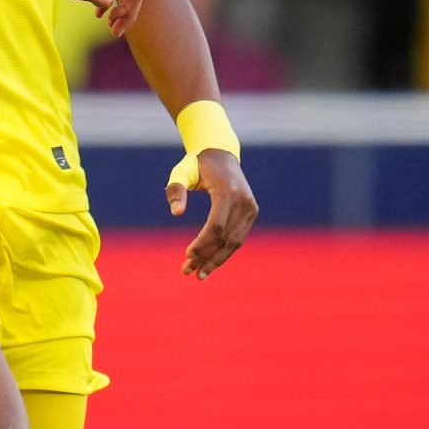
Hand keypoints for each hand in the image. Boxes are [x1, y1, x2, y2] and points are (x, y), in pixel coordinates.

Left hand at [167, 148, 256, 279]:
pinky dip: (225, 251)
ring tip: (199, 274)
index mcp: (227, 191)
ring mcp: (250, 207)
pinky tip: (210, 262)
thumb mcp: (181, 172)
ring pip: (235, 241)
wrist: (221, 153)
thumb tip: (176, 213)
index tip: (187, 255)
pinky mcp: (252, 211)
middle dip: (207, 257)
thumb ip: (176, 190)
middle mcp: (243, 201)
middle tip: (188, 272)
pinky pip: (238, 237)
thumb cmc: (196, 164)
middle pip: (226, 238)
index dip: (202, 243)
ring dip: (217, 260)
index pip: (216, 225)